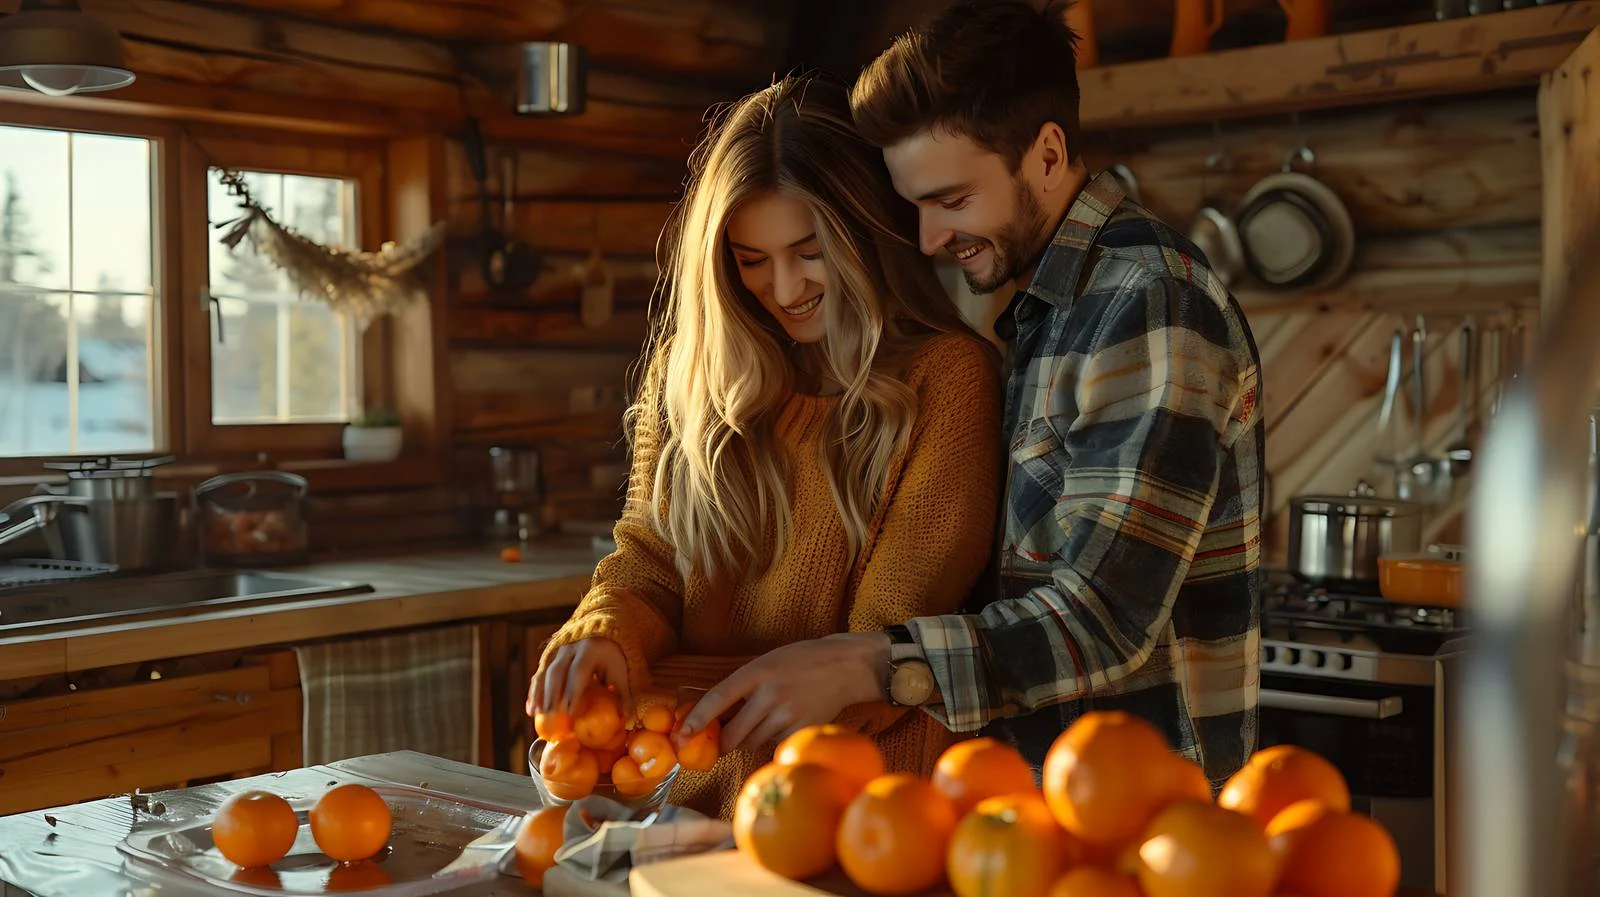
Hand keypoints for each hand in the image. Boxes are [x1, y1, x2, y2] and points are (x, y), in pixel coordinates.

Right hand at [529, 637, 631, 719]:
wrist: (601, 633)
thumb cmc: (612, 658)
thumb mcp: (620, 672)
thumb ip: (624, 694)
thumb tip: (626, 717)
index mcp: (591, 649)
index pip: (579, 670)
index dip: (572, 691)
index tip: (568, 711)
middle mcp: (571, 647)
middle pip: (557, 671)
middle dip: (552, 694)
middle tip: (550, 715)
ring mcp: (558, 651)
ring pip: (544, 672)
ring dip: (539, 694)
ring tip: (535, 714)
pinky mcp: (550, 657)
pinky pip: (539, 674)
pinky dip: (534, 691)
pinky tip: (531, 709)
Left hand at [676, 632, 890, 753]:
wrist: (846, 666)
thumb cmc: (801, 662)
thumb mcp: (767, 662)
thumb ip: (743, 686)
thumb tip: (714, 716)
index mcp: (757, 671)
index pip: (718, 698)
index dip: (697, 719)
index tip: (682, 734)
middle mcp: (770, 694)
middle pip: (733, 733)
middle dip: (722, 742)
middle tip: (719, 742)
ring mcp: (788, 714)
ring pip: (752, 742)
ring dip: (749, 738)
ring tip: (765, 718)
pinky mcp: (802, 730)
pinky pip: (774, 745)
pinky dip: (773, 739)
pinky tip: (786, 721)